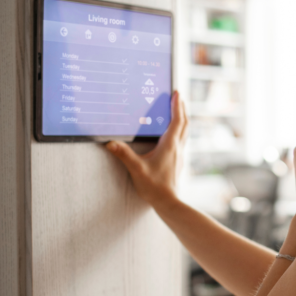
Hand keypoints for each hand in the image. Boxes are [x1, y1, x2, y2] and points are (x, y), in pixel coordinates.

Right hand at [106, 91, 188, 209]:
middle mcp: (178, 148)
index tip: (177, 93)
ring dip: (182, 120)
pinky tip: (172, 135)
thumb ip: (124, 155)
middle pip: (184, 123)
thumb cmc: (155, 186)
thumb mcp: (136, 169)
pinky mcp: (178, 161)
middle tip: (178, 97)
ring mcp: (179, 155)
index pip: (177, 120)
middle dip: (182, 109)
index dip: (177, 105)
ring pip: (185, 132)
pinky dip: (179, 132)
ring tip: (177, 111)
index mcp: (170, 145)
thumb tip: (110, 143)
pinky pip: (181, 141)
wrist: (168, 202)